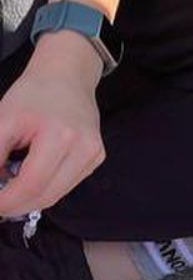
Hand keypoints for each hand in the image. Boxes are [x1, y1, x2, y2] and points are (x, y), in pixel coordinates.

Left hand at [0, 33, 104, 216]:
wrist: (67, 75)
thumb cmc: (34, 94)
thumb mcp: (2, 121)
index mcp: (62, 135)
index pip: (31, 184)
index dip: (6, 201)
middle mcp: (86, 148)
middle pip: (46, 196)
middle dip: (16, 204)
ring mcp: (95, 154)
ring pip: (56, 195)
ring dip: (30, 197)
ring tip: (13, 183)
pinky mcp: (96, 157)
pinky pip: (66, 185)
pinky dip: (45, 187)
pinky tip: (34, 173)